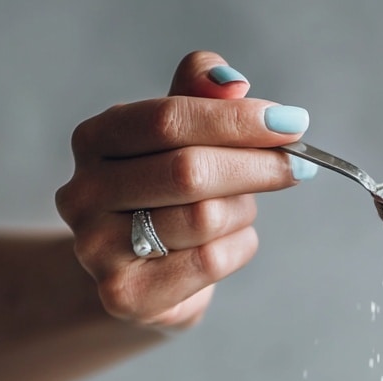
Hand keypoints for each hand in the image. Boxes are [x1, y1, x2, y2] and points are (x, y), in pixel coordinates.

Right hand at [56, 51, 312, 329]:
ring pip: (205, 219)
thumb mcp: (175, 140)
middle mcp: (85, 193)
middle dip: (255, 166)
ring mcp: (98, 248)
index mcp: (94, 140)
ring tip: (242, 210)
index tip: (288, 124)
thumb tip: (233, 85)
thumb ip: (199, 99)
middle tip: (298, 166)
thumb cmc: (163, 199)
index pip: (168, 120)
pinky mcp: (126, 294)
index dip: (234, 120)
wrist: (136, 279)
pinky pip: (210, 263)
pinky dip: (239, 248)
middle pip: (188, 171)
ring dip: (243, 211)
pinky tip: (232, 243)